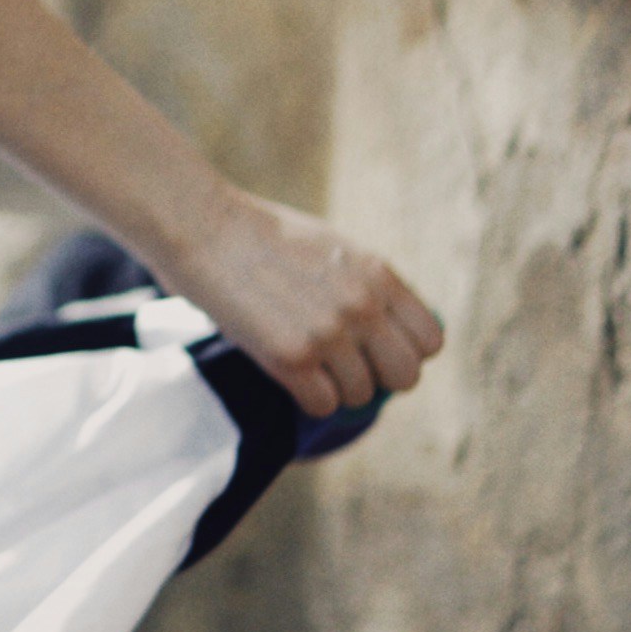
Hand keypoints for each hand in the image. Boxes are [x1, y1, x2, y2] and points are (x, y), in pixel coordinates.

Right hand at [159, 191, 444, 419]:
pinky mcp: (291, 357)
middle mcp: (362, 306)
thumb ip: (366, 285)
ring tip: (304, 365)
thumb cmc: (259, 235)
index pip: (429, 342)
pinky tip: (287, 375)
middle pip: (405, 377)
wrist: (202, 225)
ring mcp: (329, 334)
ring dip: (334, 388)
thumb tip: (385, 333)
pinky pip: (322, 405)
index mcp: (378, 275)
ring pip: (360, 396)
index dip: (400, 351)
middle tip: (341, 366)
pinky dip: (306, 398)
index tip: (371, 349)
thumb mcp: (332, 247)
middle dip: (375, 377)